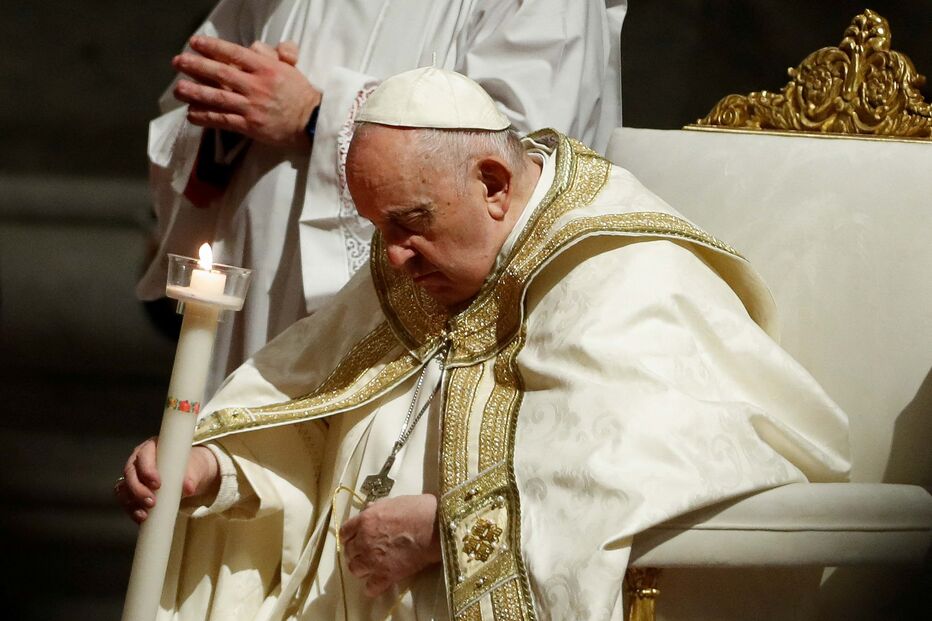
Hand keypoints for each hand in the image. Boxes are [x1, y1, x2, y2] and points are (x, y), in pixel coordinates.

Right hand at [114, 437, 219, 523]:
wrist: (190, 475)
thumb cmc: (189, 466)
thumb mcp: (194, 468)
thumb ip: (191, 476)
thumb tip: (189, 488)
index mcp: (152, 447)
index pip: (144, 456)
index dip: (147, 470)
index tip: (157, 484)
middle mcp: (138, 461)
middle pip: (130, 473)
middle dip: (139, 489)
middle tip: (152, 502)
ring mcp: (134, 476)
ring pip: (124, 488)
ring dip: (133, 502)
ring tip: (145, 513)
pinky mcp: (132, 491)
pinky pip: (126, 500)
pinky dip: (132, 510)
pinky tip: (142, 517)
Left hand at [172, 36, 320, 148]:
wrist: (311, 122)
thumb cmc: (300, 94)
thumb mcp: (288, 68)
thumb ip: (270, 55)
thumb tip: (254, 47)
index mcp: (266, 68)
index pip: (234, 54)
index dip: (213, 47)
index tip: (195, 43)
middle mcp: (257, 86)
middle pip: (220, 73)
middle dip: (196, 66)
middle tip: (178, 62)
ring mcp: (252, 107)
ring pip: (217, 97)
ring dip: (195, 92)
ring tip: (178, 89)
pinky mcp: (250, 126)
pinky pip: (223, 120)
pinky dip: (206, 117)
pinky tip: (191, 114)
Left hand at [339, 494, 441, 596]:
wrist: (436, 527)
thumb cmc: (419, 509)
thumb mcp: (394, 501)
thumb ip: (378, 507)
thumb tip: (370, 509)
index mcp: (365, 520)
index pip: (345, 531)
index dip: (350, 536)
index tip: (355, 538)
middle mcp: (364, 541)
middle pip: (349, 552)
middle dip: (356, 552)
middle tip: (366, 552)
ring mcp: (373, 560)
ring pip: (355, 570)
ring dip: (362, 568)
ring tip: (372, 567)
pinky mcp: (386, 575)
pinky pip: (370, 588)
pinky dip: (372, 587)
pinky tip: (379, 582)